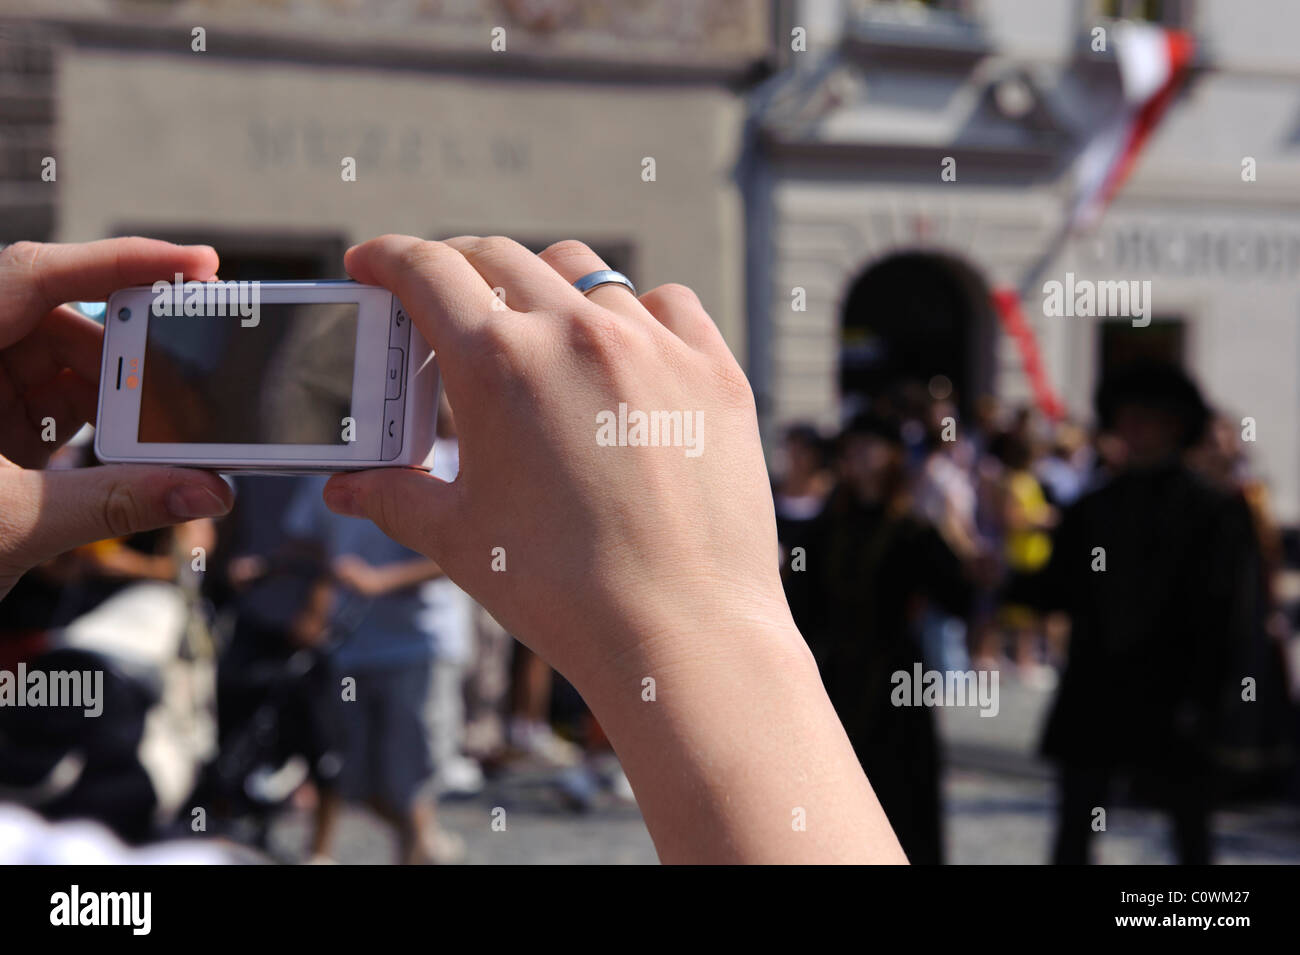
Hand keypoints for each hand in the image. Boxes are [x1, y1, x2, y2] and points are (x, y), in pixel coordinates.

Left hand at [0, 239, 234, 599]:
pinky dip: (99, 420)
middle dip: (127, 352)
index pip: (33, 276)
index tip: (196, 263)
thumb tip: (208, 491)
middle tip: (189, 371)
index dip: (119, 260)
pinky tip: (132, 446)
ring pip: (62, 361)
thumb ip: (117, 502)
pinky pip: (54, 399)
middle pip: (57, 320)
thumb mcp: (13, 525)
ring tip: (163, 430)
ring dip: (116, 393)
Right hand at [323, 236, 905, 862]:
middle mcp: (576, 333)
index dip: (387, 257)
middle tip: (444, 302)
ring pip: (585, 274)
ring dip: (545, 287)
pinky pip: (667, 304)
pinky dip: (634, 313)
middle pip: (500, 258)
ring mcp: (654, 346)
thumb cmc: (560, 592)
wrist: (683, 633)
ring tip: (535, 329)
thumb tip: (346, 488)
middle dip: (457, 268)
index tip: (372, 262)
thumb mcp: (460, 539)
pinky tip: (623, 351)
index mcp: (498, 363)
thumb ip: (394, 497)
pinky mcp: (713, 370)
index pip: (427, 271)